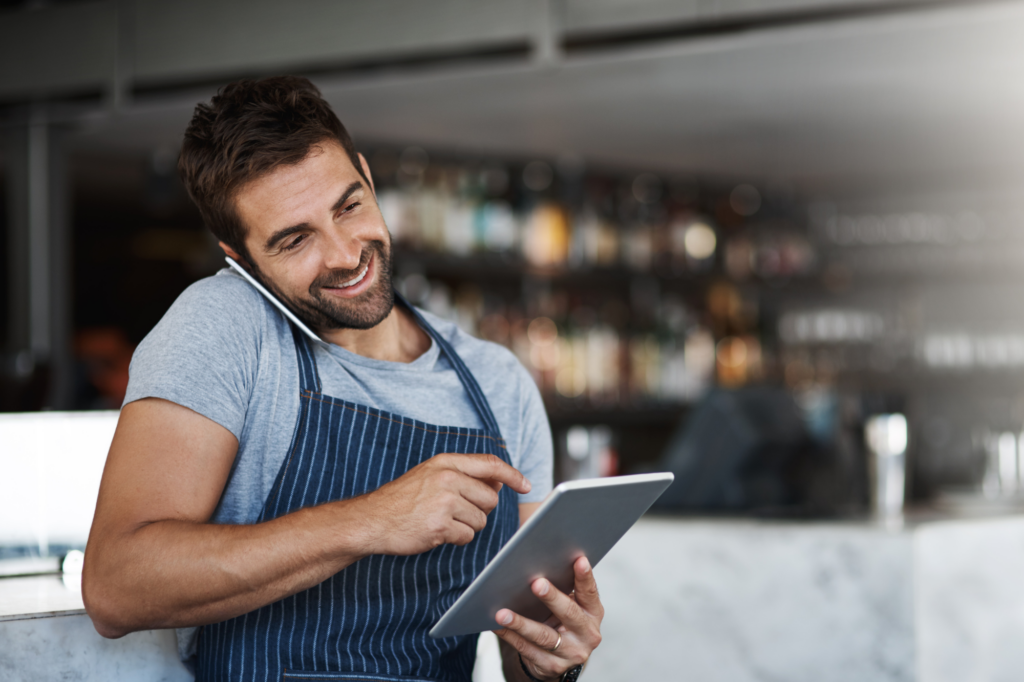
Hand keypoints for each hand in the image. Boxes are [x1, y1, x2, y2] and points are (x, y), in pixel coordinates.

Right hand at [356, 453, 531, 554]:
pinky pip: (467, 536)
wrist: (372, 520)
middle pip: (490, 498)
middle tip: (456, 512)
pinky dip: (456, 539)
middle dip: (479, 509)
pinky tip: (436, 533)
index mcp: (446, 462)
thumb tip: (499, 482)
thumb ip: (463, 475)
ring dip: (467, 526)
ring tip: (442, 521)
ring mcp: (444, 501)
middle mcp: (447, 478)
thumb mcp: (430, 474)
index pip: (490, 464)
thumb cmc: (402, 499)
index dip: (512, 475)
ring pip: (480, 520)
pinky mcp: (440, 525)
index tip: (525, 485)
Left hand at [495, 556, 603, 680]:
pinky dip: (510, 636)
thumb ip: (563, 585)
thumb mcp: (572, 604)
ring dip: (521, 623)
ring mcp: (570, 653)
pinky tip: (496, 626)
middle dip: (551, 598)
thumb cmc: (563, 619)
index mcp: (593, 613)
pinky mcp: (551, 666)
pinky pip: (526, 649)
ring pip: (543, 636)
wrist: (562, 657)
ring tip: (502, 613)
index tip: (579, 560)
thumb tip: (537, 558)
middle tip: (536, 583)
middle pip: (569, 613)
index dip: (585, 576)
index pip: (590, 592)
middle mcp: (587, 634)